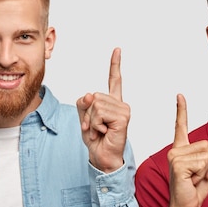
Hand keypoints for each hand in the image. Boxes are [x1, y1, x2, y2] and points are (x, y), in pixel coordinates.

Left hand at [76, 47, 129, 172]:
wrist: (102, 157)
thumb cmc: (96, 139)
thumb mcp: (84, 118)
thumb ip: (84, 103)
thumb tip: (90, 95)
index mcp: (112, 102)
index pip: (114, 80)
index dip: (115, 64)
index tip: (117, 49)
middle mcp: (120, 104)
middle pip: (94, 96)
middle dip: (87, 113)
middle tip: (94, 127)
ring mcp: (123, 110)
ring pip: (96, 104)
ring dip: (91, 120)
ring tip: (99, 130)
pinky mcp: (123, 117)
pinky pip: (100, 113)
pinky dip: (96, 124)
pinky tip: (104, 132)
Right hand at [167, 94, 207, 206]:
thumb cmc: (193, 190)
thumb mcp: (206, 170)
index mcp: (180, 149)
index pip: (181, 126)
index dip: (181, 110)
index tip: (180, 95)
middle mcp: (175, 150)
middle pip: (206, 146)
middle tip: (196, 176)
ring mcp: (175, 157)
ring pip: (207, 154)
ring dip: (206, 170)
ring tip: (194, 179)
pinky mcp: (178, 165)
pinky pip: (203, 163)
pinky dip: (203, 174)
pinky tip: (191, 181)